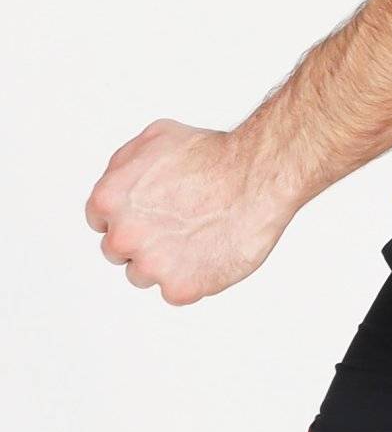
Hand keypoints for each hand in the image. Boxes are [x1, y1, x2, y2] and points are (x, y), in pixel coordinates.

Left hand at [85, 121, 293, 305]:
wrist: (253, 181)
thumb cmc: (212, 157)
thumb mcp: (154, 138)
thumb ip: (124, 166)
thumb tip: (118, 184)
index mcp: (109, 199)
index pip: (99, 221)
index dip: (123, 218)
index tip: (142, 219)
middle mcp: (124, 235)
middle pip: (116, 252)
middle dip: (139, 242)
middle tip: (170, 230)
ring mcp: (151, 266)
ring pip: (141, 276)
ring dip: (161, 264)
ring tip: (190, 242)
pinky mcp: (181, 288)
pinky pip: (173, 293)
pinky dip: (188, 279)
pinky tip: (205, 255)